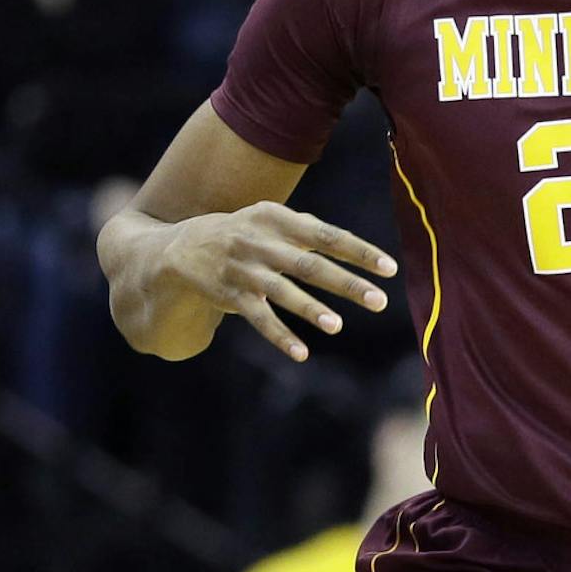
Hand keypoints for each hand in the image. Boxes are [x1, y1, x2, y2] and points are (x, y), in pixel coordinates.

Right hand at [162, 202, 395, 363]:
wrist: (180, 247)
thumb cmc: (243, 233)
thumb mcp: (271, 220)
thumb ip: (309, 230)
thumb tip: (355, 248)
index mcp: (276, 218)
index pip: (327, 235)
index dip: (359, 251)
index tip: (390, 268)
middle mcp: (259, 241)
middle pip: (309, 264)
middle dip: (346, 283)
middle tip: (379, 300)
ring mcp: (243, 270)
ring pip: (282, 292)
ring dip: (310, 309)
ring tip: (337, 326)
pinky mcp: (229, 296)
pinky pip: (258, 318)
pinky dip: (279, 336)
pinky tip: (302, 354)